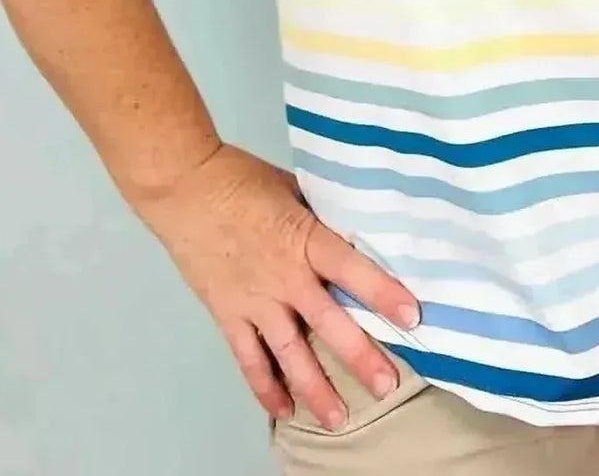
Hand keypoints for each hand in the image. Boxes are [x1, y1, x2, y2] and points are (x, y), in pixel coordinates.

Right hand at [134, 142, 420, 428]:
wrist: (186, 188)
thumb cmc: (244, 179)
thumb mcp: (294, 188)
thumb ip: (321, 218)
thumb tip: (353, 232)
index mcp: (304, 239)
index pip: (351, 267)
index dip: (381, 291)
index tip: (412, 316)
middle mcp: (284, 277)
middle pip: (327, 322)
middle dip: (358, 355)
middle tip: (386, 386)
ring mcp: (254, 301)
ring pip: (289, 353)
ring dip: (315, 387)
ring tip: (338, 419)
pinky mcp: (227, 315)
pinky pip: (249, 358)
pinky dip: (265, 386)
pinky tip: (283, 410)